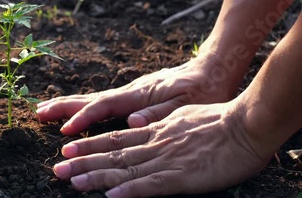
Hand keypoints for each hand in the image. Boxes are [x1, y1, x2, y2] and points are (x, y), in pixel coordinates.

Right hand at [37, 53, 240, 134]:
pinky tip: (79, 110)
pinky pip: (104, 101)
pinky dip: (85, 105)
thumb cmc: (205, 88)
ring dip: (69, 104)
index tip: (65, 130)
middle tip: (38, 112)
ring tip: (47, 109)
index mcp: (140, 95)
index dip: (84, 118)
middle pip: (90, 98)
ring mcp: (131, 91)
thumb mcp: (188, 104)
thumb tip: (133, 122)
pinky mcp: (136, 93)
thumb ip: (159, 113)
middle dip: (63, 106)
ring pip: (94, 98)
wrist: (214, 67)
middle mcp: (131, 91)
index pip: (104, 106)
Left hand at [52, 103, 271, 196]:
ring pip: (125, 168)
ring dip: (97, 175)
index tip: (68, 147)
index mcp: (155, 130)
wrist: (245, 124)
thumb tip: (138, 121)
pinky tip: (111, 196)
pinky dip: (131, 190)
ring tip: (72, 179)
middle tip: (58, 168)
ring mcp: (166, 159)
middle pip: (112, 152)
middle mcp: (154, 143)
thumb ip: (159, 121)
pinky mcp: (182, 176)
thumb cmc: (218, 120)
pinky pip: (151, 185)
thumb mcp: (181, 114)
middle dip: (83, 160)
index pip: (116, 137)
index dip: (90, 143)